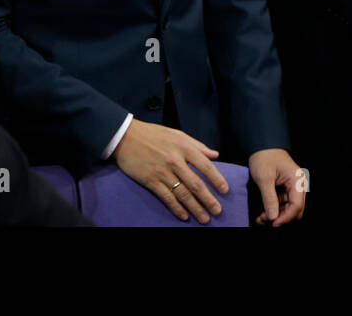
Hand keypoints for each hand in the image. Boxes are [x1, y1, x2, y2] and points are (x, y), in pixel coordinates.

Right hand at [112, 118, 228, 222]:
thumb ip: (198, 145)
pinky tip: (183, 216)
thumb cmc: (154, 134)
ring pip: (182, 193)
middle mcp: (175, 161)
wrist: (126, 136)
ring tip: (204, 218)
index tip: (225, 190)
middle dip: (208, 199)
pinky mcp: (150, 181)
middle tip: (217, 211)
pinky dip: (176, 208)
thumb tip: (215, 154)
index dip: (217, 179)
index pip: (205, 166)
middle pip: (195, 184)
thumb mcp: (178, 134)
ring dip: (194, 208)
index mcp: (184, 148)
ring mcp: (162, 172)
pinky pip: (166, 197)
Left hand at [248, 148, 306, 225]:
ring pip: (289, 209)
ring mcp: (293, 187)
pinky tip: (263, 214)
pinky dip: (275, 211)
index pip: (297, 205)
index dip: (285, 217)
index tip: (273, 223)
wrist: (263, 145)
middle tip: (264, 221)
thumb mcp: (264, 178)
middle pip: (296, 210)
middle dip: (281, 218)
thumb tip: (273, 217)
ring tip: (261, 218)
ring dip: (277, 216)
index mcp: (297, 180)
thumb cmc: (265, 157)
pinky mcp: (286, 189)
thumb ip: (269, 198)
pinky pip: (284, 205)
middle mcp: (298, 185)